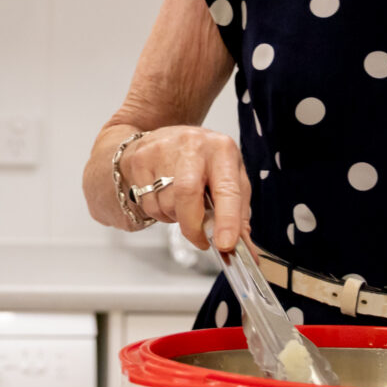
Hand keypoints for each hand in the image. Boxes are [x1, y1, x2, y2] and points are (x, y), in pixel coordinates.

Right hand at [113, 127, 248, 255]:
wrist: (168, 137)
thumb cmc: (204, 161)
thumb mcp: (229, 177)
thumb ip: (238, 214)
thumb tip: (245, 249)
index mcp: (222, 150)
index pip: (226, 189)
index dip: (227, 220)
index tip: (225, 244)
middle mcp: (192, 146)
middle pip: (187, 194)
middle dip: (193, 226)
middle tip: (201, 240)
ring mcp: (162, 151)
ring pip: (167, 203)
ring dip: (177, 218)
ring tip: (183, 206)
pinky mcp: (140, 161)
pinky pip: (149, 204)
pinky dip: (160, 212)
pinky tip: (166, 198)